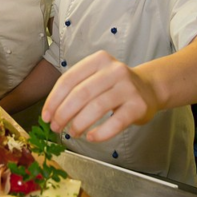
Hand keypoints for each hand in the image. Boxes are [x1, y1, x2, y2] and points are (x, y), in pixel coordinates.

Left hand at [42, 50, 158, 141]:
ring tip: (72, 133)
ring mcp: (128, 87)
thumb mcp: (96, 77)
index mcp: (98, 60)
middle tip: (56, 127)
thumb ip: (76, 89)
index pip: (69, 79)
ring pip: (96, 107)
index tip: (46, 116)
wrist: (150, 89)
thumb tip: (51, 113)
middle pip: (81, 93)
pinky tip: (90, 137)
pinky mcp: (138, 105)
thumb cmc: (115, 86)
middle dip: (64, 114)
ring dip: (79, 124)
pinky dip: (100, 133)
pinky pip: (116, 122)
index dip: (54, 100)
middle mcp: (114, 70)